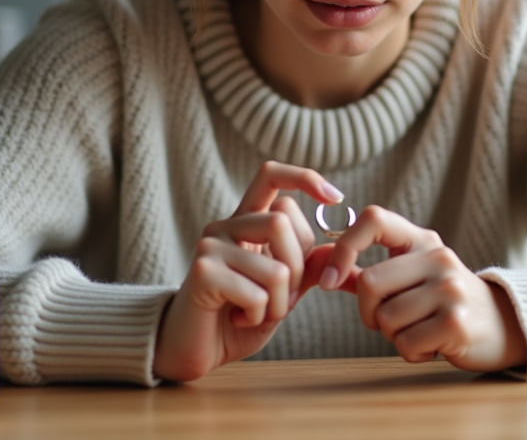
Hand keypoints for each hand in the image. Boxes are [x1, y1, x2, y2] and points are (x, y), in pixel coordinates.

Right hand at [153, 161, 344, 380]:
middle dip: (297, 269)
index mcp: (246, 222)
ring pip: (276, 268)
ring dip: (280, 303)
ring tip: (257, 313)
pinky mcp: (204, 272)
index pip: (271, 176)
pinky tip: (239, 320)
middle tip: (281, 298)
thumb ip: (305, 270)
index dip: (304, 177)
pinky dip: (259, 315)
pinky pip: (257, 294)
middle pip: (282, 221)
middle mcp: (226, 226)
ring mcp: (211, 246)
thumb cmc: (237, 320)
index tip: (335, 198)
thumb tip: (336, 250)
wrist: (191, 350)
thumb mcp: (282, 293)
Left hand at [319, 205, 526, 371]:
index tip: (331, 280)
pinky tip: (433, 345)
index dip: (344, 246)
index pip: (373, 219)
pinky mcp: (456, 321)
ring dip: (394, 336)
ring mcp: (449, 287)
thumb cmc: (445, 304)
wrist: (504, 327)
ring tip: (421, 331)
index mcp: (421, 240)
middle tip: (392, 321)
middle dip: (369, 313)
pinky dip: (411, 352)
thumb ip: (369, 273)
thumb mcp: (412, 278)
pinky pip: (405, 343)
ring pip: (385, 318)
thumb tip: (320, 264)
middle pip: (369, 283)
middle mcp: (437, 256)